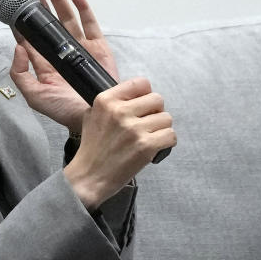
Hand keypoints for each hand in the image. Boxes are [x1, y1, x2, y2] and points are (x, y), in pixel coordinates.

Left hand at [8, 0, 118, 131]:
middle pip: (48, 21)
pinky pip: (90, 23)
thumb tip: (18, 47)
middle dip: (38, 2)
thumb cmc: (64, 110)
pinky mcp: (98, 47)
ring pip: (67, 18)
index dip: (22, 19)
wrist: (95, 118)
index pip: (30, 36)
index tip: (14, 2)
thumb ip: (20, 74)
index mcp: (44, 63)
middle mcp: (60, 52)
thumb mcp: (34, 96)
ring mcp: (80, 48)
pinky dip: (83, 8)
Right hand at [63, 77, 175, 208]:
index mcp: (106, 100)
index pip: (141, 83)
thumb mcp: (92, 115)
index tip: (142, 105)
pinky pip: (171, 135)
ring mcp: (134, 129)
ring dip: (161, 128)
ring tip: (148, 137)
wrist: (90, 176)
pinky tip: (154, 147)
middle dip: (155, 112)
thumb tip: (135, 96)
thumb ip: (112, 102)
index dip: (145, 94)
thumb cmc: (92, 147)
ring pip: (167, 118)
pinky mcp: (146, 146)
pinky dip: (166, 142)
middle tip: (146, 124)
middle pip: (157, 99)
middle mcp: (120, 111)